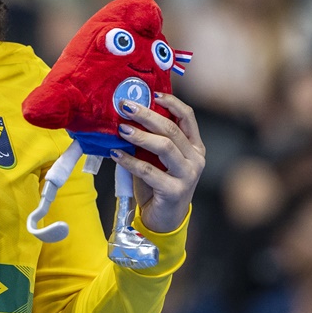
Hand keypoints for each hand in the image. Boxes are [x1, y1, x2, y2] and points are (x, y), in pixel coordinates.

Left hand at [111, 93, 205, 232]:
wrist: (163, 219)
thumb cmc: (157, 184)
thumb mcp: (156, 158)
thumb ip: (150, 140)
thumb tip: (126, 116)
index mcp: (194, 147)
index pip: (188, 117)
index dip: (171, 103)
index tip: (152, 93)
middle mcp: (196, 159)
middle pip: (172, 129)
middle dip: (147, 115)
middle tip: (126, 106)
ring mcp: (188, 175)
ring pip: (165, 147)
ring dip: (140, 136)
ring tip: (121, 129)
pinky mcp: (174, 191)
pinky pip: (149, 171)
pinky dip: (129, 161)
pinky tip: (115, 154)